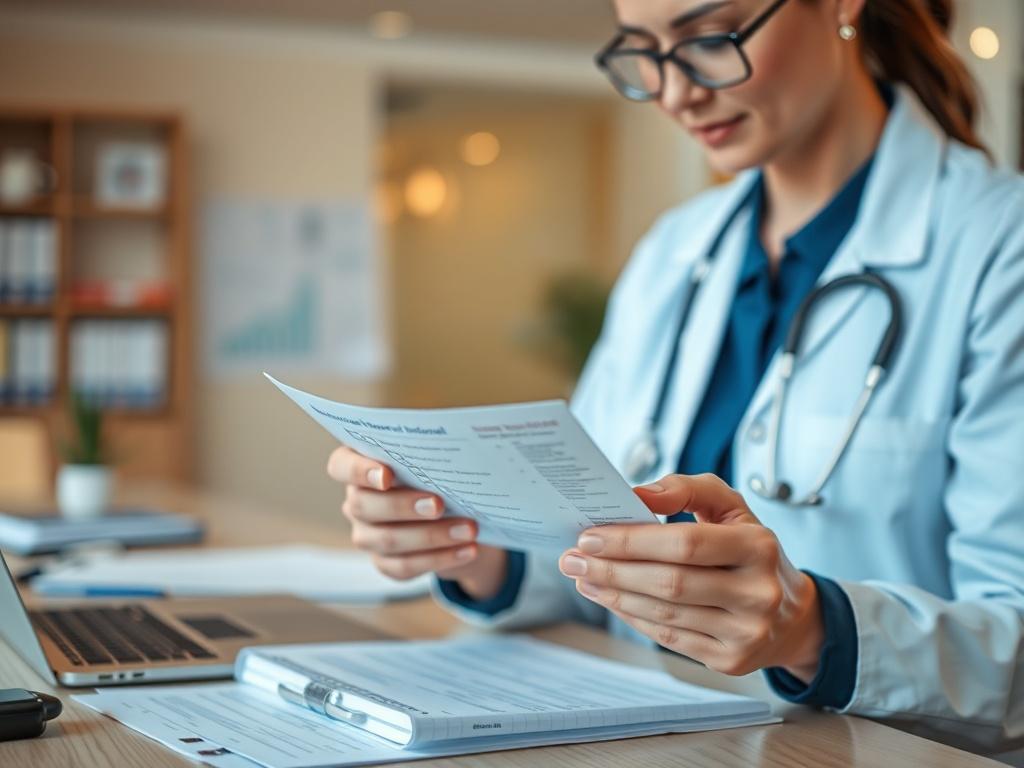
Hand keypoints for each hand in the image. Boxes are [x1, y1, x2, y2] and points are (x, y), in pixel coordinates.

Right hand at [327, 445, 507, 598]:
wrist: (459, 513)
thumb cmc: (441, 473)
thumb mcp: (437, 459)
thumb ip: (433, 453)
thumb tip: (460, 444)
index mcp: (361, 465)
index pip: (341, 465)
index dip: (359, 471)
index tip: (387, 476)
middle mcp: (357, 501)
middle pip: (364, 505)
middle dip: (403, 506)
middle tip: (439, 504)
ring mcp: (367, 534)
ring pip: (387, 540)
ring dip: (431, 535)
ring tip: (467, 530)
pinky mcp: (385, 562)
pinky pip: (405, 566)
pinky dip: (440, 558)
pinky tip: (468, 549)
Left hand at [558, 473, 823, 679]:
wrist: (792, 616)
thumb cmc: (749, 550)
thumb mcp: (730, 507)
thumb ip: (686, 489)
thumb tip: (638, 495)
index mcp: (759, 546)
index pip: (685, 544)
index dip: (632, 541)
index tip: (590, 536)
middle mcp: (757, 593)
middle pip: (669, 583)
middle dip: (612, 571)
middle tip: (573, 559)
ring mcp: (746, 632)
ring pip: (664, 615)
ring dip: (614, 595)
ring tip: (583, 579)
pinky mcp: (731, 661)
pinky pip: (669, 639)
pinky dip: (633, 617)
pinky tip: (611, 599)